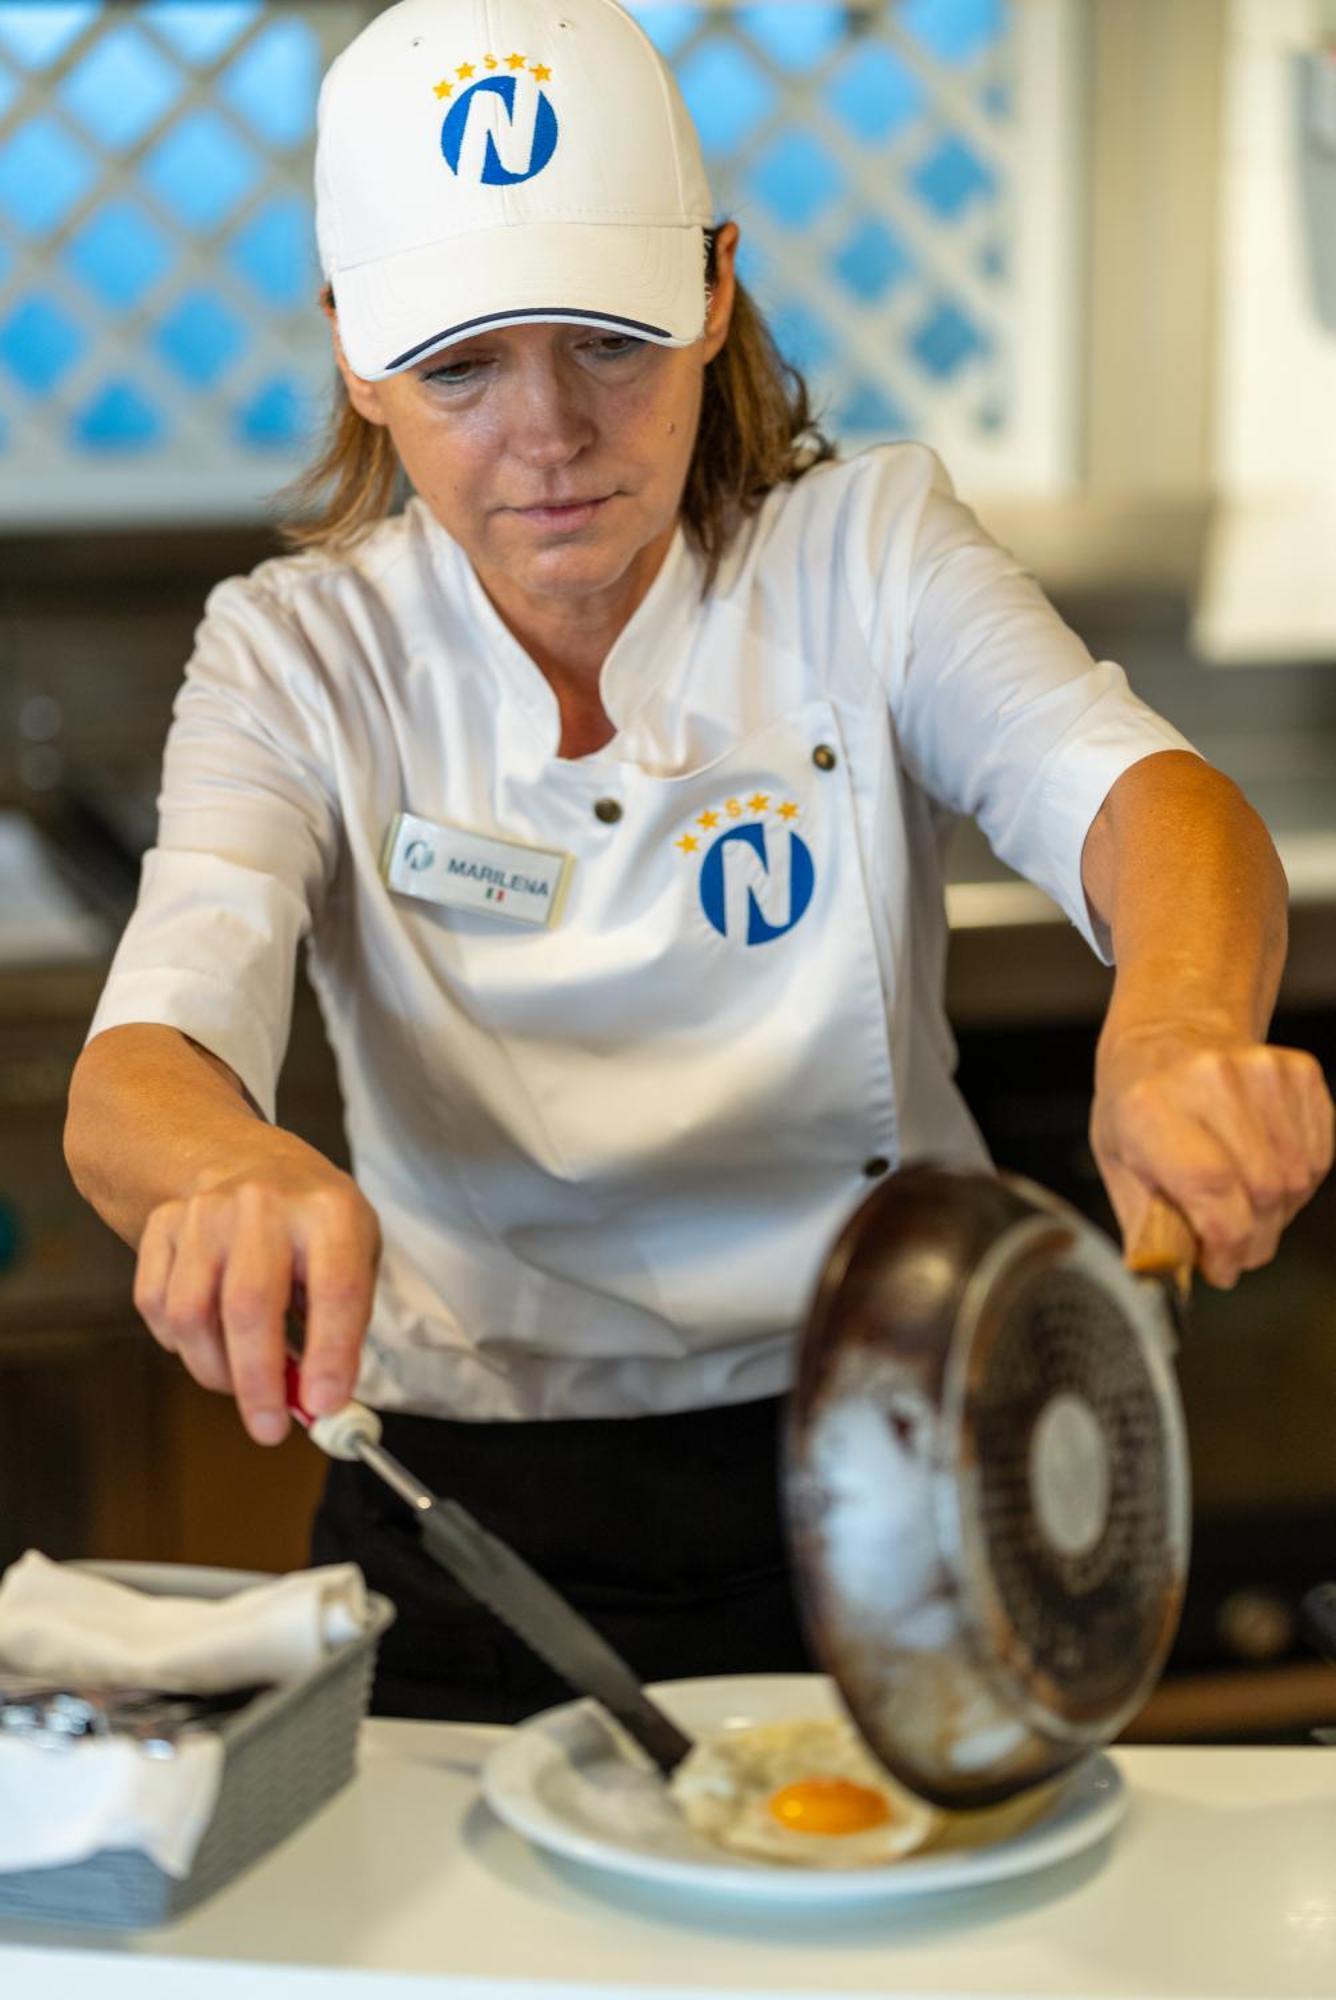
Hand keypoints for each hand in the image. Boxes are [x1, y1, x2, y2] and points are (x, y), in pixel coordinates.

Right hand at [132, 1157, 380, 1444]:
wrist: (248, 1160)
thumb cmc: (313, 1225)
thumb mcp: (355, 1256)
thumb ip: (343, 1328)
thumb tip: (320, 1404)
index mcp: (330, 1210)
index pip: (334, 1288)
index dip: (329, 1353)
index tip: (323, 1407)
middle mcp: (264, 1203)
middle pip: (250, 1305)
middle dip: (258, 1382)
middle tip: (268, 1429)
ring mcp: (204, 1210)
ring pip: (191, 1313)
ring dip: (215, 1369)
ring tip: (242, 1385)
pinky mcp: (161, 1224)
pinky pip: (156, 1305)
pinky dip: (180, 1343)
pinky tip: (208, 1342)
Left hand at [1090, 1024, 1332, 1287]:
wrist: (1171, 1032)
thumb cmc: (1138, 1106)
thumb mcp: (1117, 1163)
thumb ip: (1146, 1225)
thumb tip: (1167, 1280)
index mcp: (1150, 1105)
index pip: (1212, 1189)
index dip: (1225, 1243)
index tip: (1220, 1267)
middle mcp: (1209, 1080)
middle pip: (1262, 1191)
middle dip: (1251, 1239)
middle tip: (1231, 1249)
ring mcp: (1261, 1071)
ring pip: (1296, 1180)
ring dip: (1275, 1214)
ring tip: (1241, 1207)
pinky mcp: (1299, 1073)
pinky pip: (1317, 1157)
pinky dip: (1297, 1182)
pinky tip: (1262, 1171)